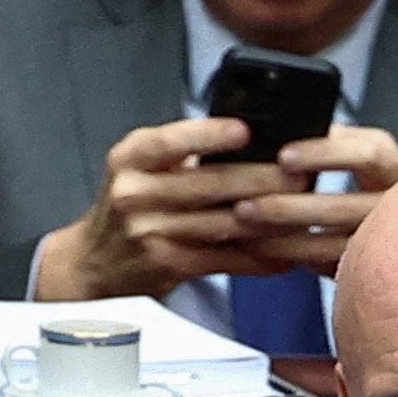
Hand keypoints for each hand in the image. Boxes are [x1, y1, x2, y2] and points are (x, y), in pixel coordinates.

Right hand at [34, 116, 292, 301]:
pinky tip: (285, 254)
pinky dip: (258, 258)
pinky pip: (223, 259)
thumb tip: (256, 141)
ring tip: (303, 211)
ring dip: (268, 220)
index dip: (210, 135)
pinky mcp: (166, 266)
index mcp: (132, 158)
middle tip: (302, 174)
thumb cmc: (133, 206)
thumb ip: (186, 154)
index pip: (172, 141)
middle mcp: (135, 193)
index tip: (246, 129)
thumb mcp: (143, 168)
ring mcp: (149, 232)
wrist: (94, 263)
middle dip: (261, 179)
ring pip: (221, 223)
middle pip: (208, 184)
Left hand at [233, 127, 397, 273]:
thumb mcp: (361, 155)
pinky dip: (300, 259)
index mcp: (397, 166)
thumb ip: (331, 143)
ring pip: (335, 246)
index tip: (283, 156)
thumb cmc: (377, 182)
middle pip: (345, 206)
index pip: (367, 153)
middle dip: (290, 207)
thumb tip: (276, 135)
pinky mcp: (375, 268)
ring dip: (287, 240)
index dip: (324, 154)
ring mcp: (390, 242)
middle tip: (246, 206)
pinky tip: (269, 253)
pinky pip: (332, 268)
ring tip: (247, 234)